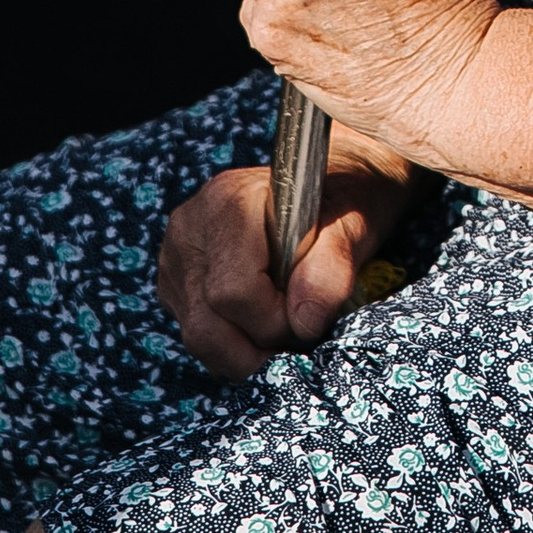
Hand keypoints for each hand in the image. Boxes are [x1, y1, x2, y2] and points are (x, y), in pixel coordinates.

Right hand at [157, 150, 415, 367]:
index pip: (234, 293)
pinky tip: (264, 320)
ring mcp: (177, 253)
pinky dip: (233, 344)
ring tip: (285, 327)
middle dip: (260, 345)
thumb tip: (303, 321)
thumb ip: (331, 269)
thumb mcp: (357, 223)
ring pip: (198, 336)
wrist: (332, 180)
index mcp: (230, 202)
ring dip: (246, 351)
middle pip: (206, 325)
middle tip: (301, 331)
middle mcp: (191, 226)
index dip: (276, 322)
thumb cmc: (348, 198)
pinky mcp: (175, 278)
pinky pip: (196, 333)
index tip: (312, 316)